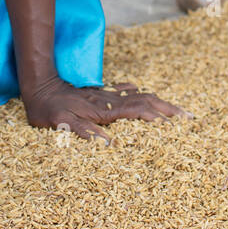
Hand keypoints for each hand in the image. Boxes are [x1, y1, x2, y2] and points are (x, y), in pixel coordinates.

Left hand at [23, 75, 187, 141]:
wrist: (38, 85)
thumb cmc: (47, 108)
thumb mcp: (60, 122)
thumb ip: (82, 131)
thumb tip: (107, 143)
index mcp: (103, 110)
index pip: (137, 112)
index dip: (156, 118)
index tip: (175, 126)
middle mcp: (109, 101)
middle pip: (145, 102)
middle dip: (167, 110)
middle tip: (188, 117)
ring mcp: (105, 96)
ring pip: (138, 96)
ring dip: (157, 102)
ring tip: (174, 109)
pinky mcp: (98, 93)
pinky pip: (121, 91)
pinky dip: (134, 93)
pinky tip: (139, 91)